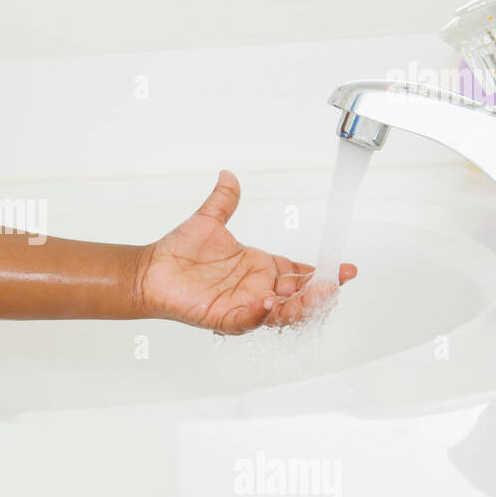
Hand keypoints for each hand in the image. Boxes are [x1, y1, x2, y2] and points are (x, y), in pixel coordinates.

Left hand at [134, 170, 355, 334]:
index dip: (325, 273)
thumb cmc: (177, 252)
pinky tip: (267, 301)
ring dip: (298, 307)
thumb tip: (228, 175)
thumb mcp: (208, 221)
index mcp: (260, 267)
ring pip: (281, 313)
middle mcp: (257, 288)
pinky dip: (260, 314)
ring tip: (312, 296)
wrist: (149, 270)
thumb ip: (224, 200)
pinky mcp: (225, 318)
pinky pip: (248, 321)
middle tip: (335, 285)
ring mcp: (243, 305)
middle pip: (299, 296)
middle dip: (320, 293)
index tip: (346, 269)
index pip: (301, 273)